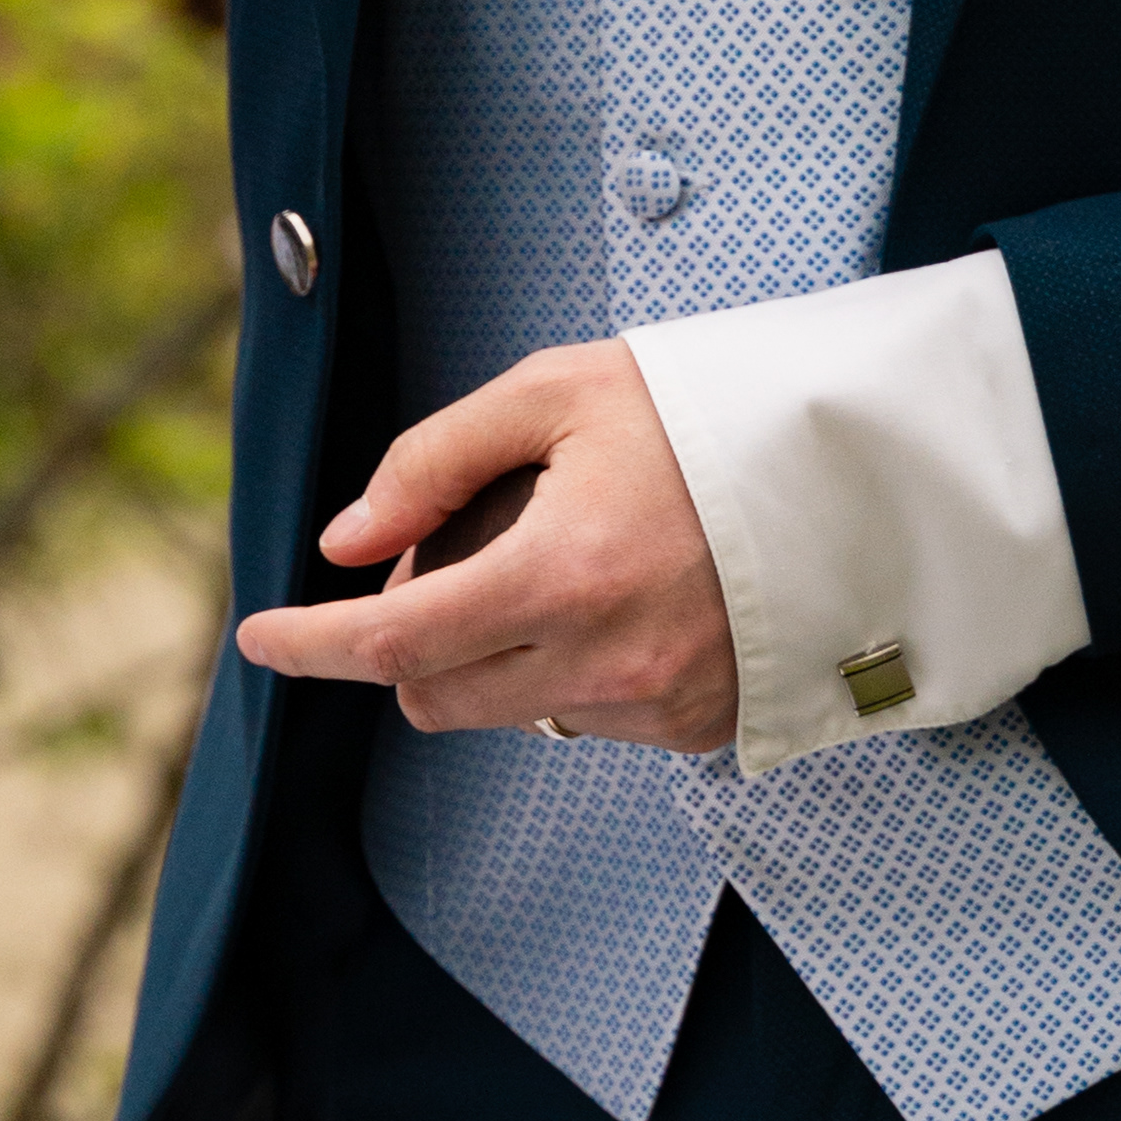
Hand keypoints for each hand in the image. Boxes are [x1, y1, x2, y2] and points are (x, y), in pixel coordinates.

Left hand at [233, 337, 738, 750]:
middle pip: (434, 695)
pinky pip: (587, 720)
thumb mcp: (557, 394)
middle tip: (455, 555)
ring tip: (564, 560)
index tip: (259, 639)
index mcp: (561, 574)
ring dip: (494, 655)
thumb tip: (345, 542)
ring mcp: (659, 704)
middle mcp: (607, 660)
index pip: (394, 642)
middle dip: (408, 642)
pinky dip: (569, 670)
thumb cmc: (704, 411)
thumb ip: (431, 462)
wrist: (861, 464)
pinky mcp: (702, 726)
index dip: (311, 647)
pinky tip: (621, 598)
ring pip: (507, 712)